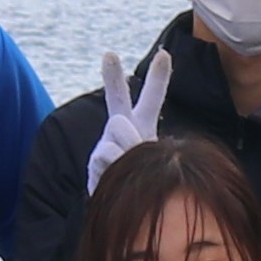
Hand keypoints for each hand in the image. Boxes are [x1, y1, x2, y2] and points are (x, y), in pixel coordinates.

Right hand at [87, 42, 172, 188]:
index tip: (165, 54)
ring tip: (131, 164)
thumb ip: (147, 145)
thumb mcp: (157, 161)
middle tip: (109, 54)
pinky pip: (109, 153)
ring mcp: (106, 143)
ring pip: (120, 128)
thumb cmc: (144, 177)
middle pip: (117, 99)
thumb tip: (124, 138)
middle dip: (112, 76)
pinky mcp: (95, 162)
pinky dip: (117, 165)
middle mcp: (120, 129)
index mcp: (141, 125)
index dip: (159, 77)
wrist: (121, 206)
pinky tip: (115, 177)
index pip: (152, 99)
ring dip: (130, 145)